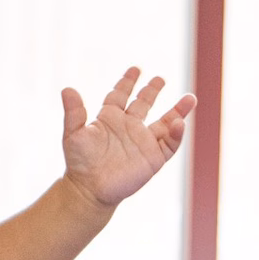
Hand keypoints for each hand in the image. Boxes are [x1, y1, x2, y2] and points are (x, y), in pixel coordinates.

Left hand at [60, 68, 196, 208]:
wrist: (89, 190)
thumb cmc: (79, 163)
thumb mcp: (73, 134)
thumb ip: (73, 112)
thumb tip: (67, 89)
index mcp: (110, 119)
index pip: (120, 95)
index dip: (127, 82)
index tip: (135, 69)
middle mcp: (128, 128)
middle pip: (144, 104)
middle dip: (152, 90)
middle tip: (160, 78)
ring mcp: (143, 142)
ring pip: (165, 122)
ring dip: (178, 111)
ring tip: (191, 98)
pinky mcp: (153, 159)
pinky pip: (170, 144)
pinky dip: (176, 133)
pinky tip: (178, 123)